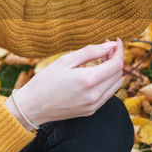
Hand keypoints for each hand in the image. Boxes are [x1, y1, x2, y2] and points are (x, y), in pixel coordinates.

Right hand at [7, 39, 124, 128]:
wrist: (32, 107)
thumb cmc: (45, 81)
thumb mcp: (66, 60)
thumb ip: (91, 52)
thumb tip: (111, 45)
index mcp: (89, 80)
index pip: (116, 64)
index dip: (119, 50)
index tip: (115, 40)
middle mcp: (95, 95)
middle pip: (118, 74)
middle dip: (115, 59)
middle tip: (104, 48)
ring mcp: (93, 105)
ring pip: (115, 85)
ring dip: (112, 71)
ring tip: (100, 60)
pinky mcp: (90, 111)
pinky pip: (107, 94)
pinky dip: (106, 82)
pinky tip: (95, 74)